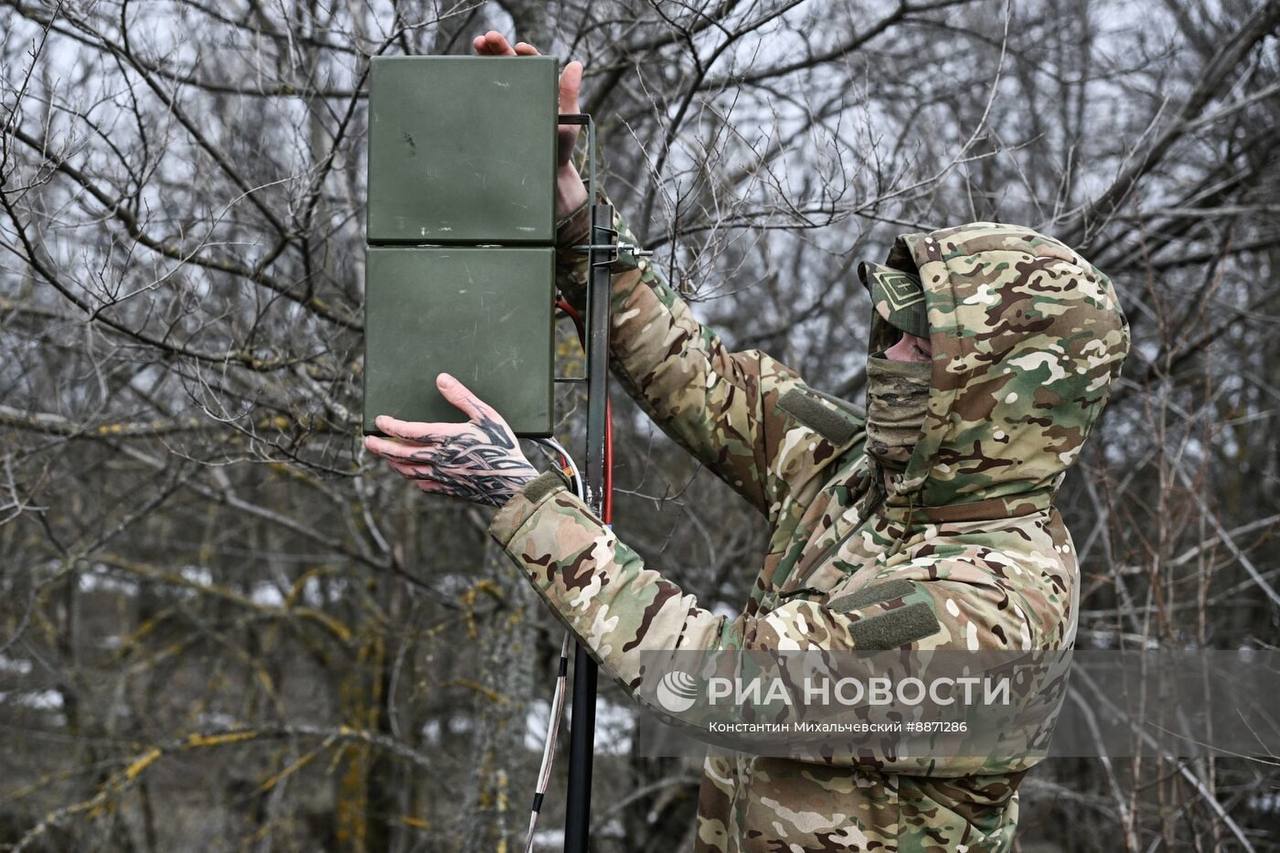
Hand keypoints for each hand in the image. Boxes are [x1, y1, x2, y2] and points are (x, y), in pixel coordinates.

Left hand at [365, 373, 537, 506]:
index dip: (390, 426)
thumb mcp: (486, 415)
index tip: (379, 421)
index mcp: (445, 438)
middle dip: (381, 447)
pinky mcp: (450, 489)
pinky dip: (413, 478)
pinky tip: (412, 475)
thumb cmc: (502, 446)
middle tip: (368, 442)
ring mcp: (442, 476)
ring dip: (393, 463)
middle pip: (400, 454)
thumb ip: (462, 397)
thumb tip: (441, 379)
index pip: (407, 432)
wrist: (512, 483)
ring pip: (409, 471)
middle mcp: (438, 459)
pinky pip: (424, 485)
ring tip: (386, 457)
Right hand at [472, 31, 587, 218]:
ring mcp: (508, 109)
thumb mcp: (568, 121)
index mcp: (542, 92)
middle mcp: (524, 97)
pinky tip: (467, 73)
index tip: (518, 47)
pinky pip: (485, 100)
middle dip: (498, 49)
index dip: (524, 54)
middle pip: (511, 66)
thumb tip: (576, 64)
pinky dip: (476, 84)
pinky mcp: (495, 122)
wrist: (544, 182)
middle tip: (486, 38)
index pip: (533, 66)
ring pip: (496, 78)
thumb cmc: (558, 152)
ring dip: (486, 60)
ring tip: (477, 45)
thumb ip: (569, 94)